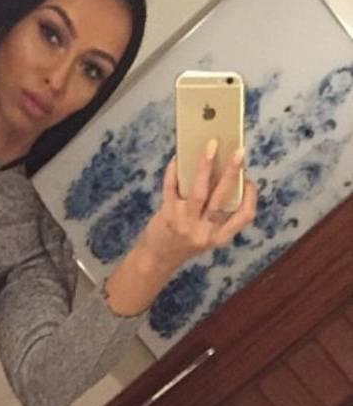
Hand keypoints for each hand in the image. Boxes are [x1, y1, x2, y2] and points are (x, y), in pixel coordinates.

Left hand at [139, 140, 257, 267]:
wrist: (155, 259)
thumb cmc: (183, 242)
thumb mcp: (205, 234)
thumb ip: (214, 213)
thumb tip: (220, 174)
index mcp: (219, 236)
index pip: (244, 216)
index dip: (250, 197)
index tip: (250, 180)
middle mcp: (204, 231)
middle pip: (223, 197)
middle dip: (232, 172)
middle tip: (239, 151)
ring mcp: (184, 223)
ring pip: (199, 191)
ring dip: (205, 166)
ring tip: (210, 146)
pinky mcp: (166, 216)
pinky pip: (171, 189)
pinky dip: (174, 172)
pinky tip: (177, 158)